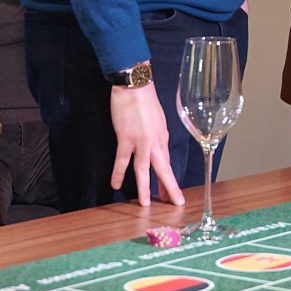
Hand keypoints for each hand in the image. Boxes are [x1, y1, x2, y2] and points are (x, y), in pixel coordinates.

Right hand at [108, 82, 184, 206]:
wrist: (135, 86)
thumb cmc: (146, 102)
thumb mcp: (158, 122)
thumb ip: (157, 139)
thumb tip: (157, 153)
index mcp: (163, 138)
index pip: (167, 165)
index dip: (170, 182)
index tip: (174, 196)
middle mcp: (155, 142)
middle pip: (163, 170)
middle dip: (170, 188)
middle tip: (175, 203)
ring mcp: (141, 141)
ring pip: (144, 169)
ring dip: (145, 187)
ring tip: (146, 204)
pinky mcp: (126, 138)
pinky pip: (122, 160)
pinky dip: (118, 173)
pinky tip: (115, 185)